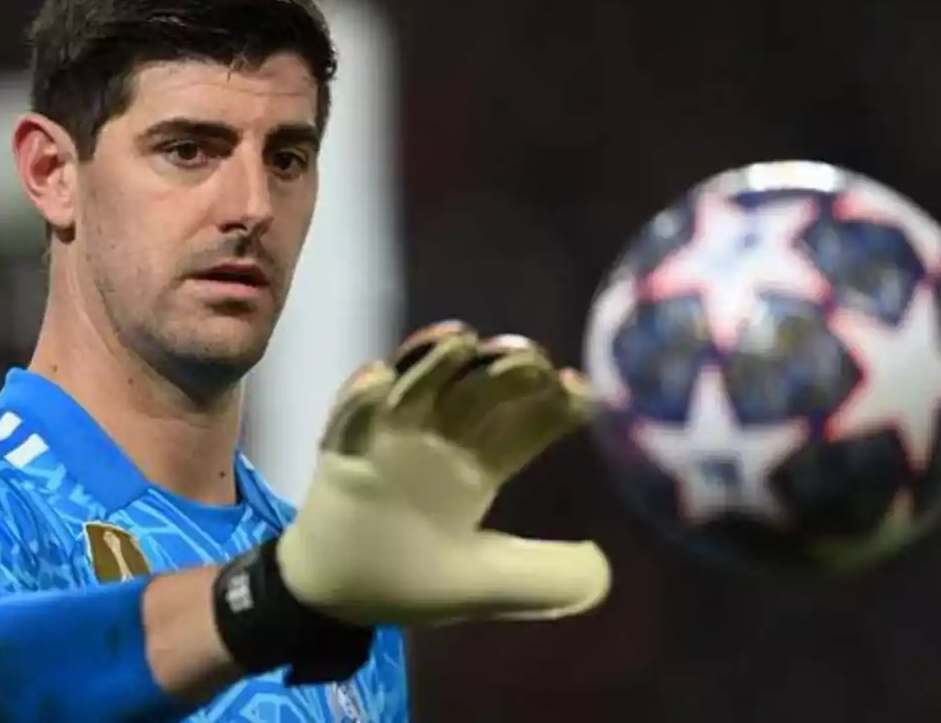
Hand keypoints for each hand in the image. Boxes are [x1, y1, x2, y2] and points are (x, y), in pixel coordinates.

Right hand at [277, 320, 609, 626]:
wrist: (337, 600)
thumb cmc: (412, 580)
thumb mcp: (486, 587)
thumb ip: (543, 580)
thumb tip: (604, 567)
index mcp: (477, 467)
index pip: (523, 426)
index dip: (551, 405)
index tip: (579, 389)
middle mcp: (438, 442)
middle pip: (475, 394)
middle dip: (503, 372)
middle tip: (531, 357)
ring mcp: (386, 440)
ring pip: (414, 388)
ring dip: (435, 362)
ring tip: (461, 339)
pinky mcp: (339, 453)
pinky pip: (348, 421)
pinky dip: (360, 399)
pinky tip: (377, 380)